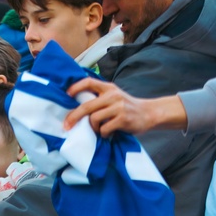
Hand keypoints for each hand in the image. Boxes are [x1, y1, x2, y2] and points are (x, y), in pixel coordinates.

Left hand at [62, 77, 187, 136]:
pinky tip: (108, 134)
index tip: (66, 95)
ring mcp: (118, 107)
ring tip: (98, 130)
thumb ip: (99, 98)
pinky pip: (104, 129)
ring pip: (94, 119)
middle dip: (73, 117)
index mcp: (109, 88)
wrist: (149, 113)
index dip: (75, 87)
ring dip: (93, 128)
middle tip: (66, 126)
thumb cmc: (127, 108)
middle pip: (86, 106)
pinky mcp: (123, 119)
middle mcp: (113, 95)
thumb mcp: (114, 97)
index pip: (89, 82)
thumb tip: (75, 107)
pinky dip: (103, 134)